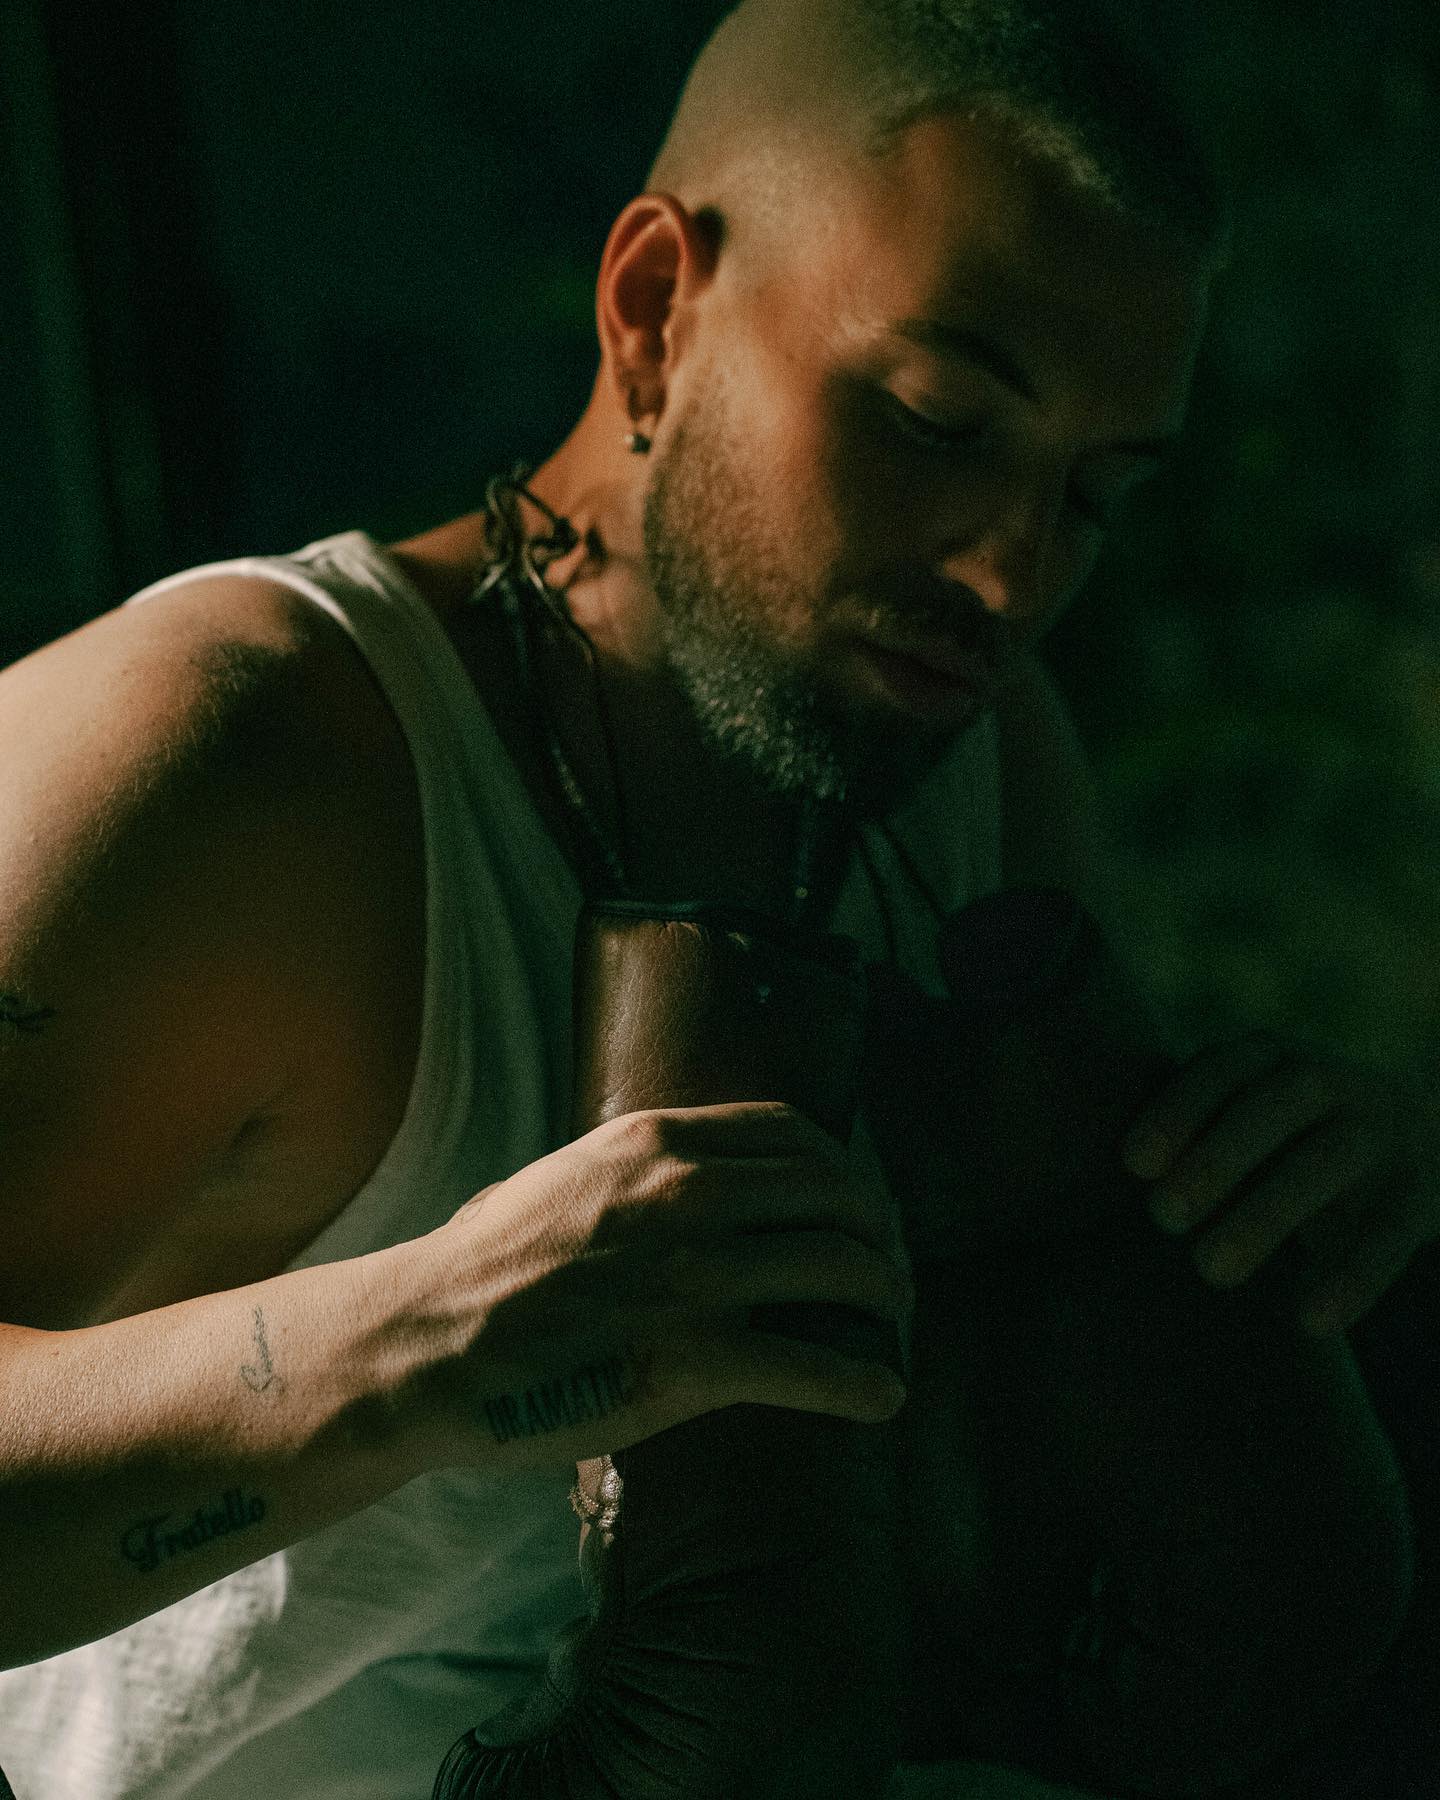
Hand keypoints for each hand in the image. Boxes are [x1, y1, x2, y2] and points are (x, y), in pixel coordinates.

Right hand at [425, 1102, 912, 1469]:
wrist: (425, 1342)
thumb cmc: (475, 1268)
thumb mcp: (558, 1177)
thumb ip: (625, 1173)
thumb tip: (659, 1183)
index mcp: (656, 1142)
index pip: (791, 1132)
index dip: (840, 1166)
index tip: (852, 1198)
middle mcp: (690, 1192)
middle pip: (835, 1193)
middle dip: (876, 1230)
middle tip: (887, 1265)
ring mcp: (698, 1275)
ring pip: (841, 1267)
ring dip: (884, 1296)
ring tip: (893, 1321)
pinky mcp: (696, 1358)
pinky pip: (815, 1365)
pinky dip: (864, 1381)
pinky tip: (883, 1394)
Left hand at [1120, 1032, 1438, 1334]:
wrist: (1417, 1143)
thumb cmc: (1284, 1136)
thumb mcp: (1240, 1115)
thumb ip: (1183, 1131)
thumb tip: (1079, 1184)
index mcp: (1272, 1055)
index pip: (1221, 1070)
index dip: (1177, 1110)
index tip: (1132, 1165)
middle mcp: (1332, 1080)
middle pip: (1273, 1106)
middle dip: (1216, 1158)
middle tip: (1162, 1219)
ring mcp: (1386, 1131)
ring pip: (1326, 1163)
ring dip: (1267, 1215)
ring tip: (1210, 1271)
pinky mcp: (1424, 1193)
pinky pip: (1389, 1235)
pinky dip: (1351, 1279)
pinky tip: (1308, 1322)